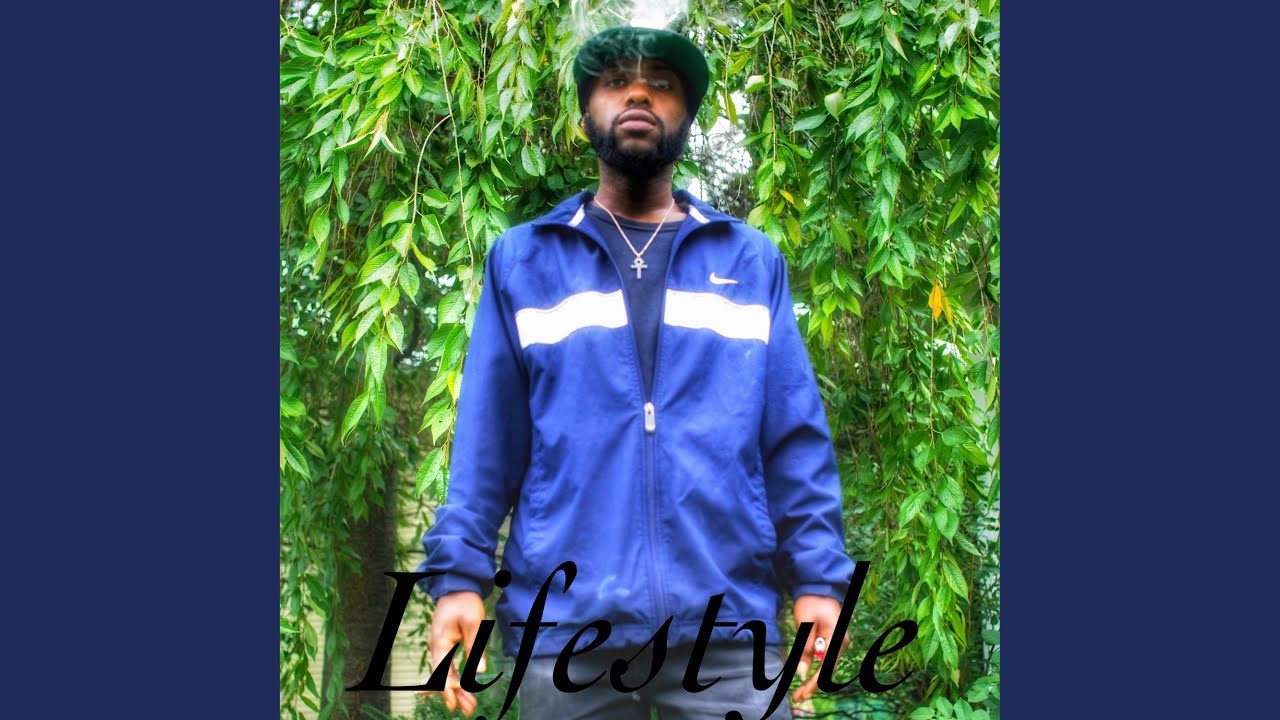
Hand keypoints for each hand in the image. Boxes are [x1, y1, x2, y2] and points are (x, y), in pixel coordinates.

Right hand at [419, 591, 486, 716]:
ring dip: (458, 688)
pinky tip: (463, 688)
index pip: (441, 671)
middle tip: (468, 710)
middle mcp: (438, 646)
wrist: (458, 586)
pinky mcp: (448, 644)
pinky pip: (450, 666)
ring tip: (470, 704)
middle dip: (456, 694)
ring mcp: (442, 646)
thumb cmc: (465, 602)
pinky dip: (457, 678)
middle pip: (444, 676)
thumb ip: (476, 646)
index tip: (453, 703)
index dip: (447, 689)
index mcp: (440, 641)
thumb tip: (480, 671)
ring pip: (448, 672)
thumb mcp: (474, 622)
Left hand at [790, 594, 847, 704]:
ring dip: (814, 680)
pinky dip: (816, 670)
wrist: (818, 588)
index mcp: (837, 639)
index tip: (801, 694)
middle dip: (813, 685)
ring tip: (801, 692)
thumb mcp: (804, 624)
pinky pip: (825, 660)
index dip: (813, 683)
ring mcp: (839, 643)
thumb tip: (802, 672)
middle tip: (798, 697)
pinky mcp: (833, 642)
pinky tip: (807, 678)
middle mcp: (841, 644)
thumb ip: (805, 648)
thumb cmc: (811, 603)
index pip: (826, 668)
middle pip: (828, 671)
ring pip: (827, 667)